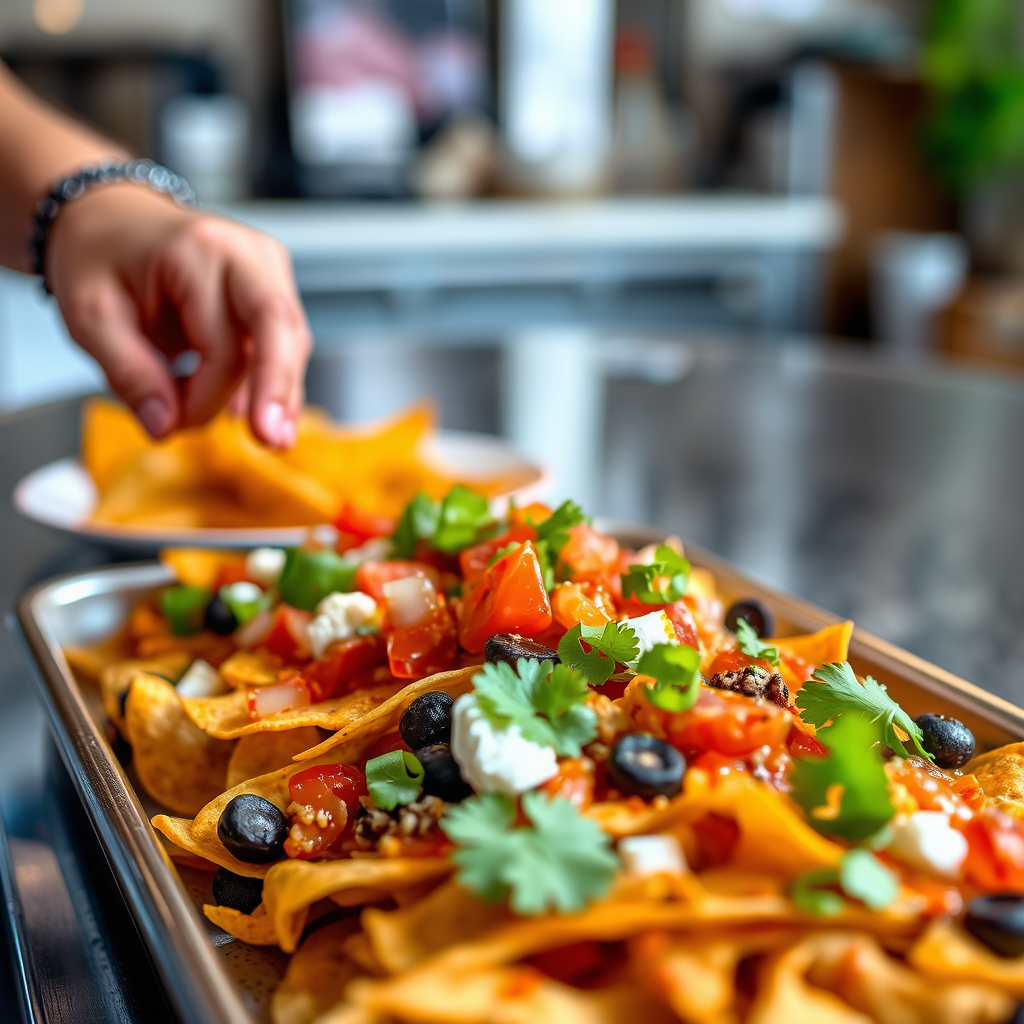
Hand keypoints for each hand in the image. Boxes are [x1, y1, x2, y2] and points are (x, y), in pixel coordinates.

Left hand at [45, 184, 311, 446]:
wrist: (110, 218)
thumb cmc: (99, 257)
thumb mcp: (89, 316)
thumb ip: (128, 373)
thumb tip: (165, 425)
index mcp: (200, 250)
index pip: (224, 345)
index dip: (206, 397)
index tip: (175, 425)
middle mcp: (248, 254)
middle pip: (281, 332)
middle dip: (279, 392)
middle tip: (273, 442)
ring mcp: (269, 270)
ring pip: (290, 343)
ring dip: (278, 393)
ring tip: (270, 439)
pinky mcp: (273, 289)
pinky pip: (283, 343)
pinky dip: (271, 380)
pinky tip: (260, 414)